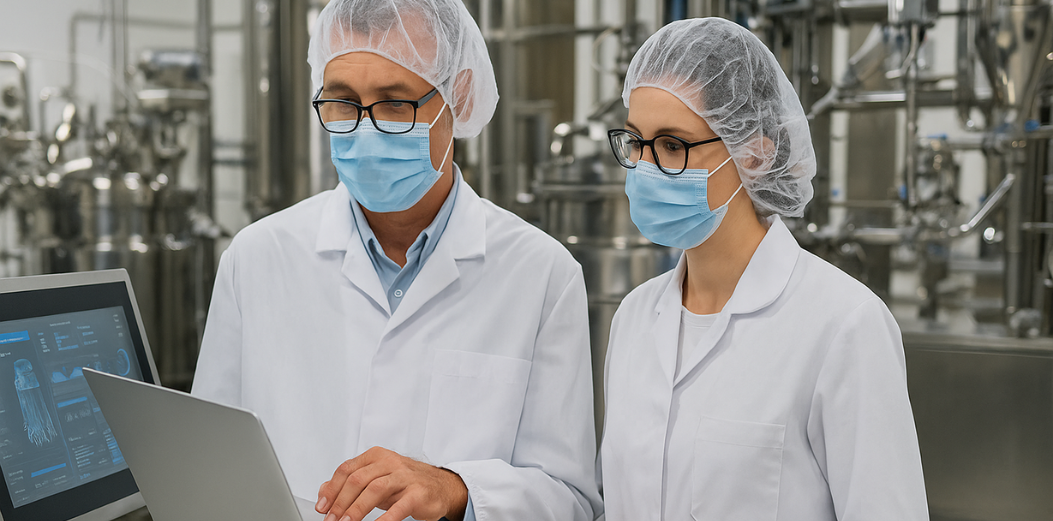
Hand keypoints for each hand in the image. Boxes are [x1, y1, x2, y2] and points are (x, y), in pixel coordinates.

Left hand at [315, 446, 468, 520]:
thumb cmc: (406, 482)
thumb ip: (350, 482)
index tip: (322, 507)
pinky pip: (398, 506)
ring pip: (375, 488)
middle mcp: (390, 462)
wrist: (441, 486)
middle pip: (358, 479)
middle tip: (332, 519)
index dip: (331, 490)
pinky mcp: (418, 492)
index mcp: (377, 456)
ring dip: (356, 509)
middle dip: (341, 502)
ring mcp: (405, 476)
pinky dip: (384, 518)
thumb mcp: (376, 479)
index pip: (347, 469)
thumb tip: (324, 491)